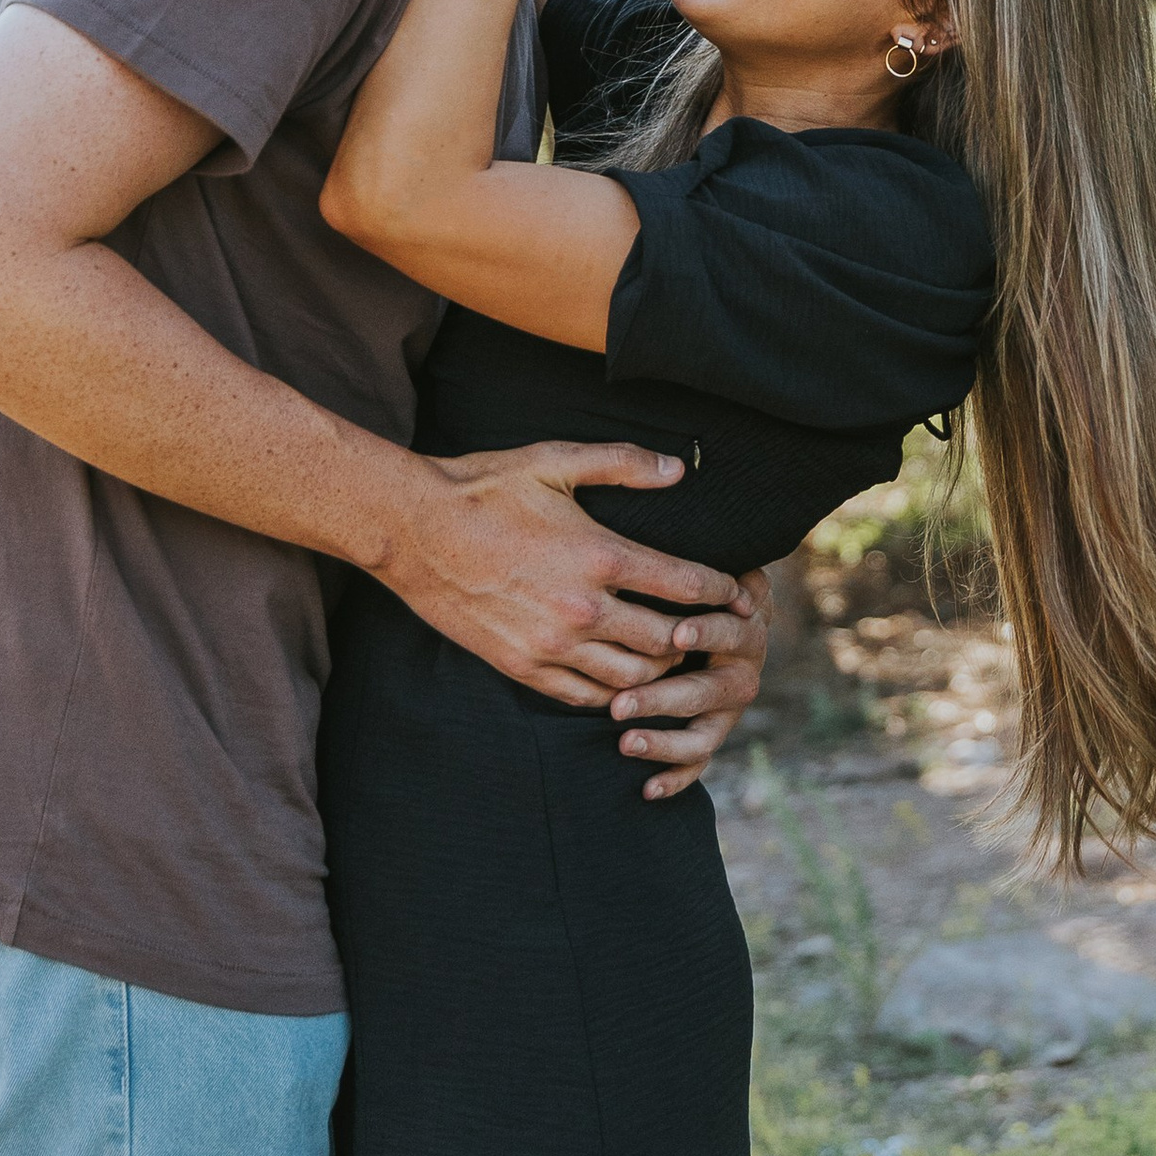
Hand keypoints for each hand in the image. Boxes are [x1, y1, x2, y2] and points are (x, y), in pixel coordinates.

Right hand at [375, 443, 754, 705]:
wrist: (413, 531)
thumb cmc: (486, 487)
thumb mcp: (556, 459)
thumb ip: (623, 464)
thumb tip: (680, 469)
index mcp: (600, 555)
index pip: (686, 585)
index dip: (724, 592)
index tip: (742, 594)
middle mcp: (583, 609)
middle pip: (669, 641)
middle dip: (701, 637)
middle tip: (719, 633)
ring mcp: (552, 645)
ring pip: (633, 678)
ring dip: (661, 670)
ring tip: (675, 655)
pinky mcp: (523, 667)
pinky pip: (587, 696)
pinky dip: (616, 692)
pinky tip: (626, 679)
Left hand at [614, 564, 772, 800]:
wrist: (707, 614)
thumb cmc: (685, 580)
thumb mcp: (694, 557)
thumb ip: (695, 550)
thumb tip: (677, 496)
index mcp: (744, 625)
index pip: (732, 629)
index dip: (709, 631)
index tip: (678, 634)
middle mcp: (742, 670)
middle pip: (710, 689)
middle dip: (664, 697)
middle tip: (620, 704)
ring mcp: (727, 709)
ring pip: (703, 734)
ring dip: (665, 741)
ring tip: (624, 741)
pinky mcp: (712, 735)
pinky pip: (699, 765)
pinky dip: (675, 779)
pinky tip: (646, 789)